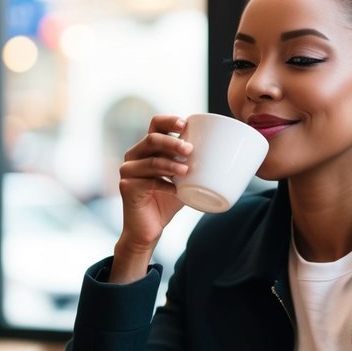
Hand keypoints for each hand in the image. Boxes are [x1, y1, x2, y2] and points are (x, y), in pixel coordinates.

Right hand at [109, 115, 192, 282]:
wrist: (149, 229)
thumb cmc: (166, 201)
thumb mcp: (182, 179)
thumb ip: (192, 164)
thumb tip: (224, 153)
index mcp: (147, 148)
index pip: (155, 124)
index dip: (169, 121)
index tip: (185, 124)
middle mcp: (134, 155)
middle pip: (152, 139)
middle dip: (172, 142)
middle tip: (190, 149)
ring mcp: (128, 170)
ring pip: (151, 160)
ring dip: (171, 164)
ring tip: (187, 170)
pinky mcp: (127, 187)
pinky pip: (149, 181)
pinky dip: (166, 186)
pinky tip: (177, 191)